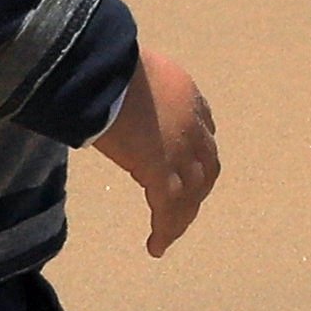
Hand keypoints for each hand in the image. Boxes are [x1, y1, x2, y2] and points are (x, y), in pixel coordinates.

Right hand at [94, 45, 219, 257]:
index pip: (203, 130)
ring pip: (191, 193)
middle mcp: (192, 124)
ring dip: (183, 216)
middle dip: (198, 189)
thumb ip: (129, 87)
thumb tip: (106, 90)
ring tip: (169, 234)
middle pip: (206, 166)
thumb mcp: (129, 71)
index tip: (185, 166)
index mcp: (186, 95)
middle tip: (183, 208)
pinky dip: (165, 230)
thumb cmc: (106, 63)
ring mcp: (180, 150)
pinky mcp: (161, 171)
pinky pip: (168, 208)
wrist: (105, 68)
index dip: (197, 151)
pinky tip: (155, 246)